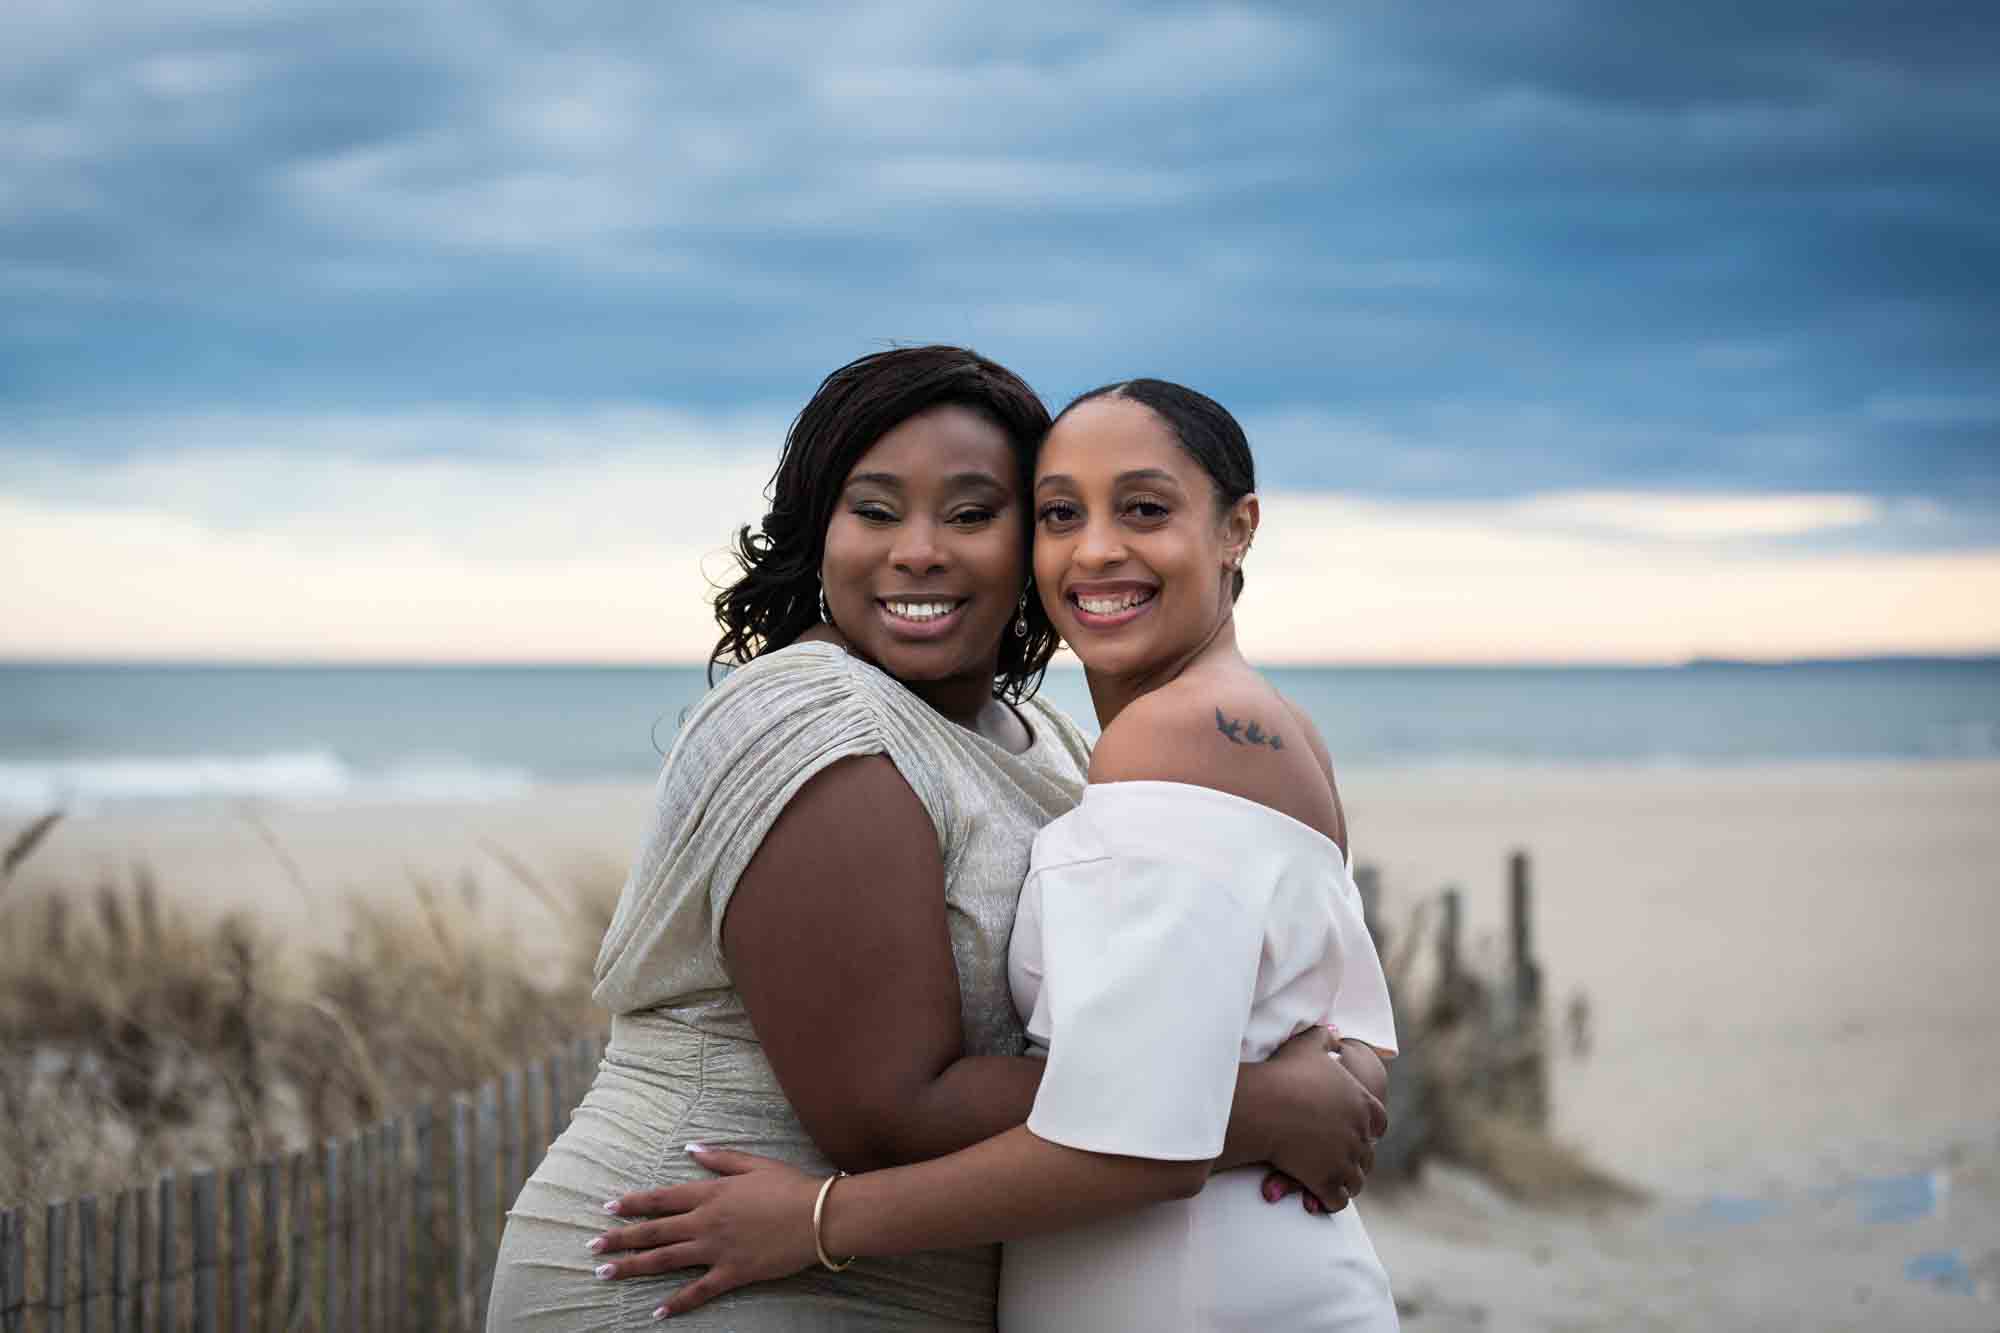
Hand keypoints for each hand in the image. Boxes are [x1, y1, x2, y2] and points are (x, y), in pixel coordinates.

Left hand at [589, 1145, 823, 1316]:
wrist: (818, 1217)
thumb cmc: (789, 1186)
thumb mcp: (754, 1163)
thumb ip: (719, 1158)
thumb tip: (690, 1149)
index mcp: (710, 1194)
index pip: (661, 1198)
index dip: (633, 1203)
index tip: (607, 1207)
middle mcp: (706, 1222)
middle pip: (654, 1231)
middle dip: (620, 1238)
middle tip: (591, 1245)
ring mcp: (717, 1250)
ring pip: (665, 1261)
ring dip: (632, 1267)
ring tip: (605, 1272)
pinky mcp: (733, 1273)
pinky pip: (699, 1292)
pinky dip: (677, 1303)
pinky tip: (657, 1312)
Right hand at [1257, 1027, 1384, 1214]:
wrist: (1265, 1106)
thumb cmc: (1284, 1074)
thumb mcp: (1307, 1047)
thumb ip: (1324, 1038)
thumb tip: (1333, 1030)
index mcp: (1364, 1104)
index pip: (1379, 1121)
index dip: (1369, 1127)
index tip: (1359, 1131)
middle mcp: (1361, 1134)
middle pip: (1367, 1154)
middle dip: (1356, 1159)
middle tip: (1343, 1162)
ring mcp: (1346, 1160)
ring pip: (1355, 1180)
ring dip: (1346, 1183)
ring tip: (1333, 1183)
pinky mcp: (1328, 1182)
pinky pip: (1338, 1200)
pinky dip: (1331, 1202)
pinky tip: (1319, 1200)